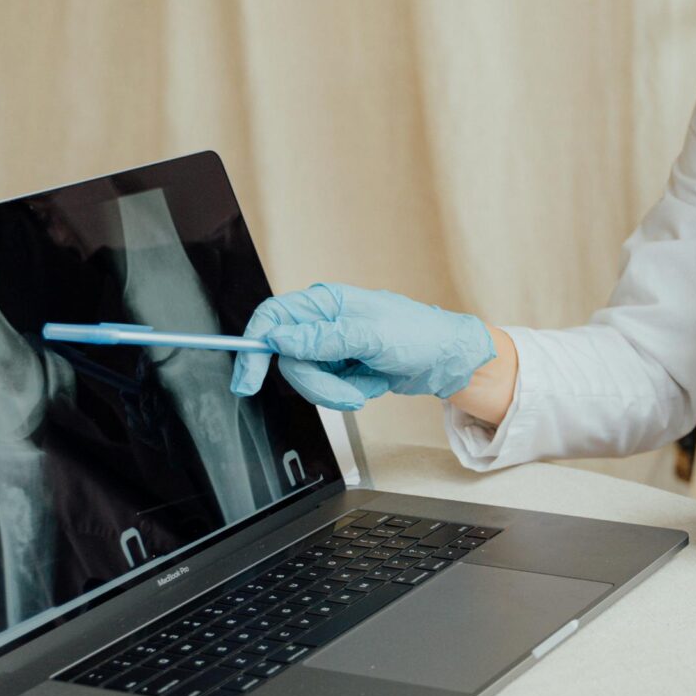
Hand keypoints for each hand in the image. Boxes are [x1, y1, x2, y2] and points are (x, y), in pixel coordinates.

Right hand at [228, 283, 495, 411]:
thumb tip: (279, 338)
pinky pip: (328, 389)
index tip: (247, 380)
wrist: (448, 360)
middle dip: (318, 383)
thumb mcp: (370, 337)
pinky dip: (352, 392)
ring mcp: (334, 346)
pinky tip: (375, 381)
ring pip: (308, 379)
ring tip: (371, 384)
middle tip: (349, 393)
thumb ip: (322, 339)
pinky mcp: (343, 367)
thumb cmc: (419, 336)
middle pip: (289, 359)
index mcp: (327, 302)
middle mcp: (325, 322)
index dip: (254, 346)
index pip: (272, 318)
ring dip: (339, 391)